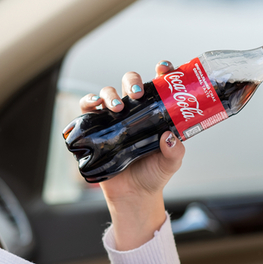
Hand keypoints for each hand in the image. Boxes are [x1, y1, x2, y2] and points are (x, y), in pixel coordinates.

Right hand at [80, 61, 185, 249]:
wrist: (133, 195)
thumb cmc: (154, 174)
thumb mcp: (171, 163)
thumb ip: (174, 150)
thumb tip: (169, 136)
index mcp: (154, 112)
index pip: (158, 85)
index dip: (161, 72)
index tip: (163, 68)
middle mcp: (133, 111)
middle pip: (130, 83)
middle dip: (132, 82)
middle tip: (136, 94)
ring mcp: (113, 118)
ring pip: (108, 92)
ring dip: (110, 94)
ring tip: (115, 108)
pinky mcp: (96, 128)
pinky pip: (87, 108)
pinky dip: (88, 102)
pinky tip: (94, 106)